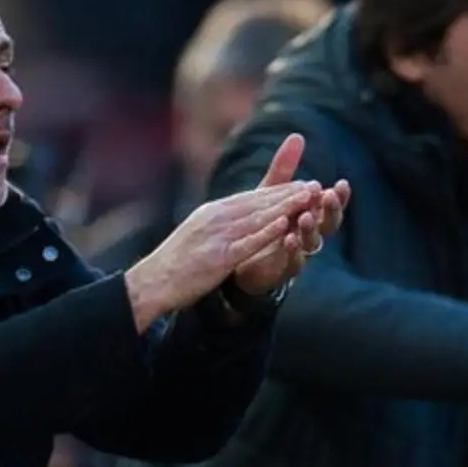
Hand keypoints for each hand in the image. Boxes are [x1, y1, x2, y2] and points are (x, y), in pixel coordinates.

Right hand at [124, 181, 318, 331]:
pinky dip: (266, 232)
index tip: (301, 184)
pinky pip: (247, 242)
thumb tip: (235, 217)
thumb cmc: (175, 263)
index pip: (250, 198)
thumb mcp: (198, 235)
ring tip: (308, 197)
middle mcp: (215, 218)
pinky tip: (284, 224)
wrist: (152, 282)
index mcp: (211, 213)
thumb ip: (217, 224)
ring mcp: (216, 236)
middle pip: (258, 202)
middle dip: (288, 193)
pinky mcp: (218, 257)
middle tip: (314, 185)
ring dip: (285, 206)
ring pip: (257, 218)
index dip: (278, 190)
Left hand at [232, 133, 349, 295]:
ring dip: (310, 228)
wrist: (240, 258)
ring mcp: (298, 253)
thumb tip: (298, 136)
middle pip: (328, 224)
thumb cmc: (263, 222)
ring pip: (312, 242)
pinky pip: (293, 262)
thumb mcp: (271, 193)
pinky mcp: (282, 269)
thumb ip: (284, 169)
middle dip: (330, 210)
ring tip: (305, 216)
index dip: (339, 197)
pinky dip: (293, 251)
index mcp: (310, 215)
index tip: (342, 183)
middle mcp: (309, 234)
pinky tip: (289, 239)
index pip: (330, 205)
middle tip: (328, 196)